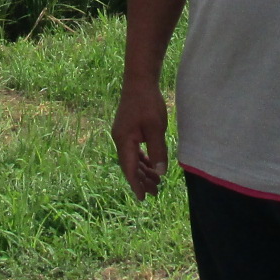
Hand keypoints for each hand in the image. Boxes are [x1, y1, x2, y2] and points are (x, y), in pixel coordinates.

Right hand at [112, 78, 170, 199]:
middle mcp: (120, 139)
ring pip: (132, 159)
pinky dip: (142, 160)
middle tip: (156, 193)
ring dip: (144, 171)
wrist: (139, 81)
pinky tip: (151, 165)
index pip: (129, 168)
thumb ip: (157, 151)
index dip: (136, 184)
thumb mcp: (156, 128)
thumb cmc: (148, 103)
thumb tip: (160, 172)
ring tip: (156, 182)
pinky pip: (134, 150)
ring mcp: (123, 134)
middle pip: (130, 166)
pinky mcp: (128, 130)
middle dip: (142, 180)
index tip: (144, 198)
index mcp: (124, 140)